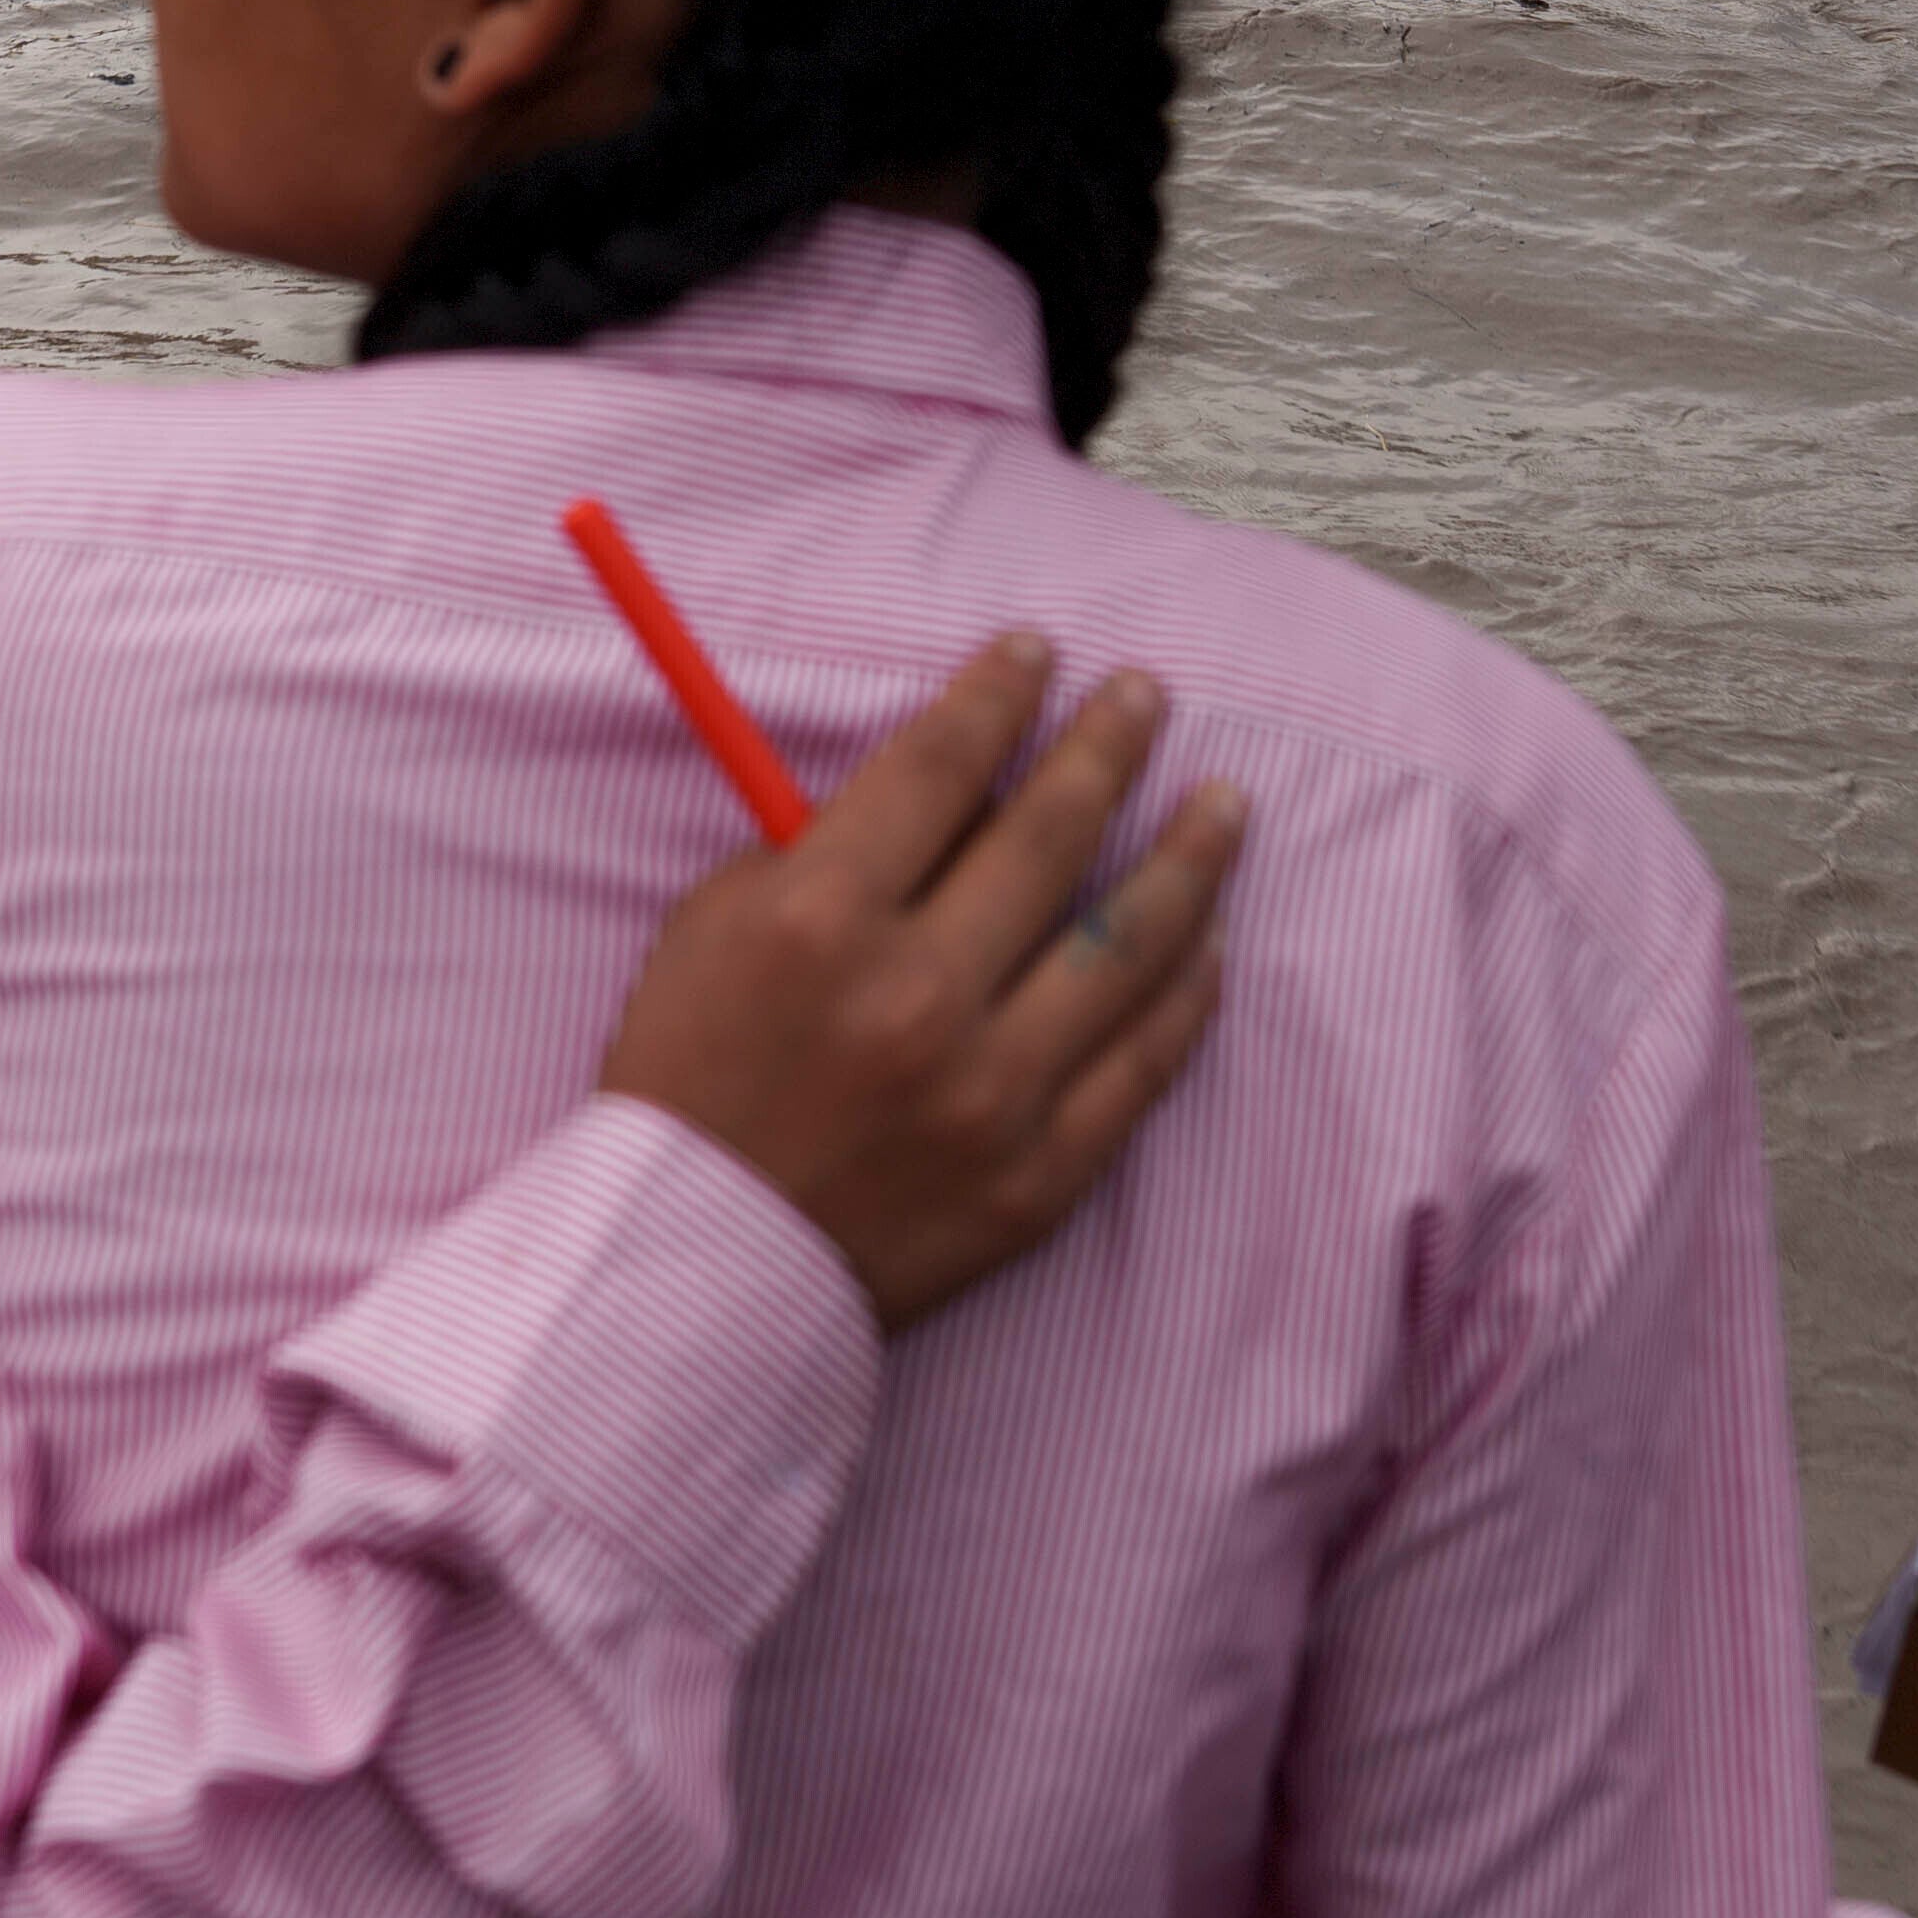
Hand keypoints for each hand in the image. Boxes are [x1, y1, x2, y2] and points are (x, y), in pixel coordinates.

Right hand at [589, 635, 1243, 1331]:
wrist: (699, 1266)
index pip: (940, 765)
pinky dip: (1188, 992)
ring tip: (1224, 804)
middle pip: (1049, 833)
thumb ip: (823, 848)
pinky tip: (1210, 940)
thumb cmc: (692, 1081)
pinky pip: (1143, 1064)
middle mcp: (916, 997)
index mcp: (820, 921)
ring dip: (1189, 856)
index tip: (1038, 652)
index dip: (998, 693)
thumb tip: (954, 787)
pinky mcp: (1039, 1174)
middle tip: (1147, 696)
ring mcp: (991, 1093)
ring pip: (1129, 943)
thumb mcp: (714, 931)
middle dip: (1106, 746)